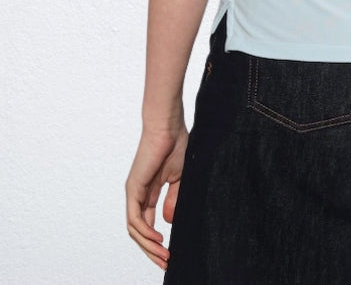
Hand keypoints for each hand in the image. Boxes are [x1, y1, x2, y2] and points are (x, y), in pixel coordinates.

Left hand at [125, 124, 188, 270]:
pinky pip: (135, 219)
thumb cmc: (175, 144)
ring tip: (164, 256)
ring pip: (136, 230)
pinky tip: (158, 240)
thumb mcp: (178, 178)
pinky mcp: (133, 189)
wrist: (168, 126)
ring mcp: (134, 192)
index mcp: (149, 192)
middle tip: (165, 264)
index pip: (148, 224)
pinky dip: (145, 233)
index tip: (170, 255)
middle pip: (140, 231)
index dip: (157, 242)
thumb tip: (168, 222)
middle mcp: (138, 195)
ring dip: (149, 246)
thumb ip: (173, 199)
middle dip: (152, 250)